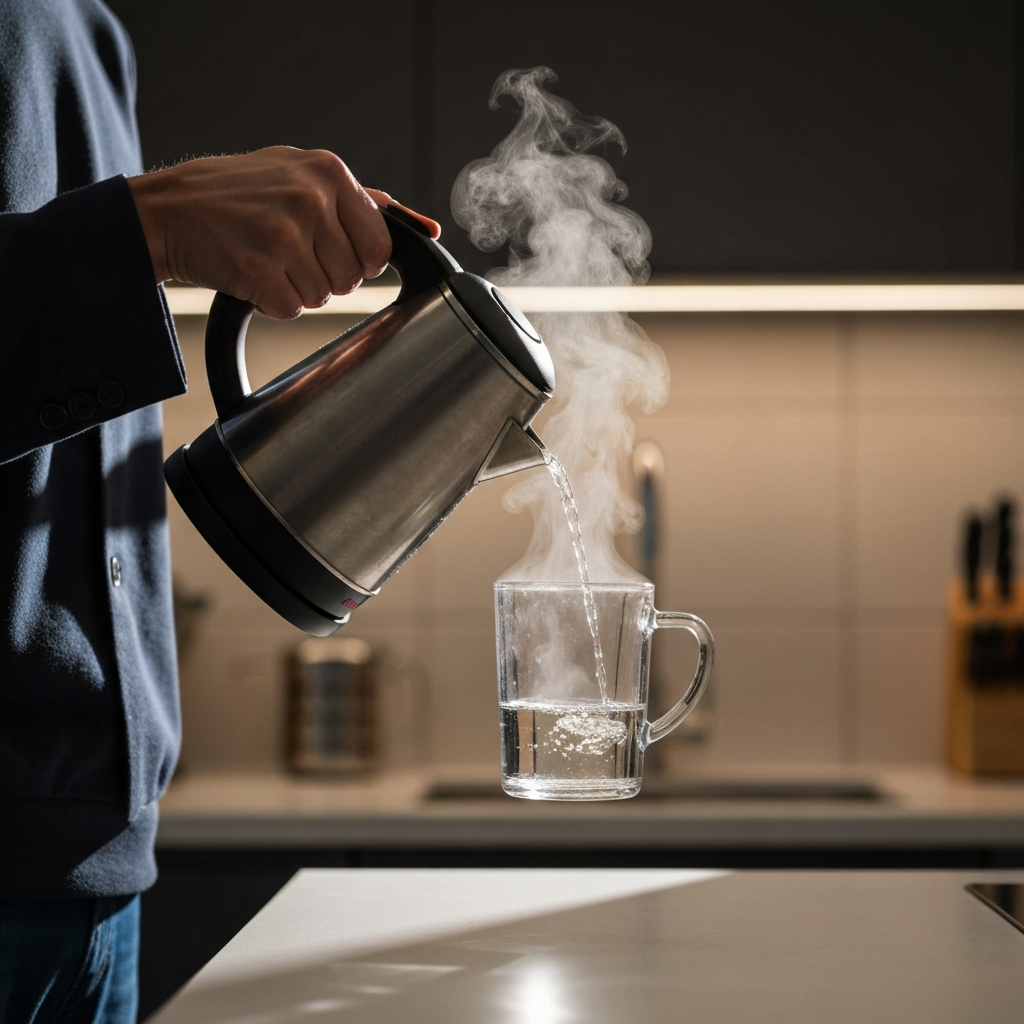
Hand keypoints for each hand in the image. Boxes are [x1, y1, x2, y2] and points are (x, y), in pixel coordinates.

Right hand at [128, 146, 440, 319]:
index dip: (356, 260)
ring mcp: (285, 234)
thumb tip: (426, 228)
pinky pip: (291, 309)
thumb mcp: (300, 175)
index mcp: (330, 173)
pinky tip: (251, 273)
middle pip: (352, 278)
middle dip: (323, 275)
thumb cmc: (236, 195)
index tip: (328, 250)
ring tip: (266, 258)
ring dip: (296, 289)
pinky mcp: (260, 268)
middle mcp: (311, 198)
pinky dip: (272, 302)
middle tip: (286, 251)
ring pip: (323, 296)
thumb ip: (365, 202)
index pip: (380, 246)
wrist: (166, 211)